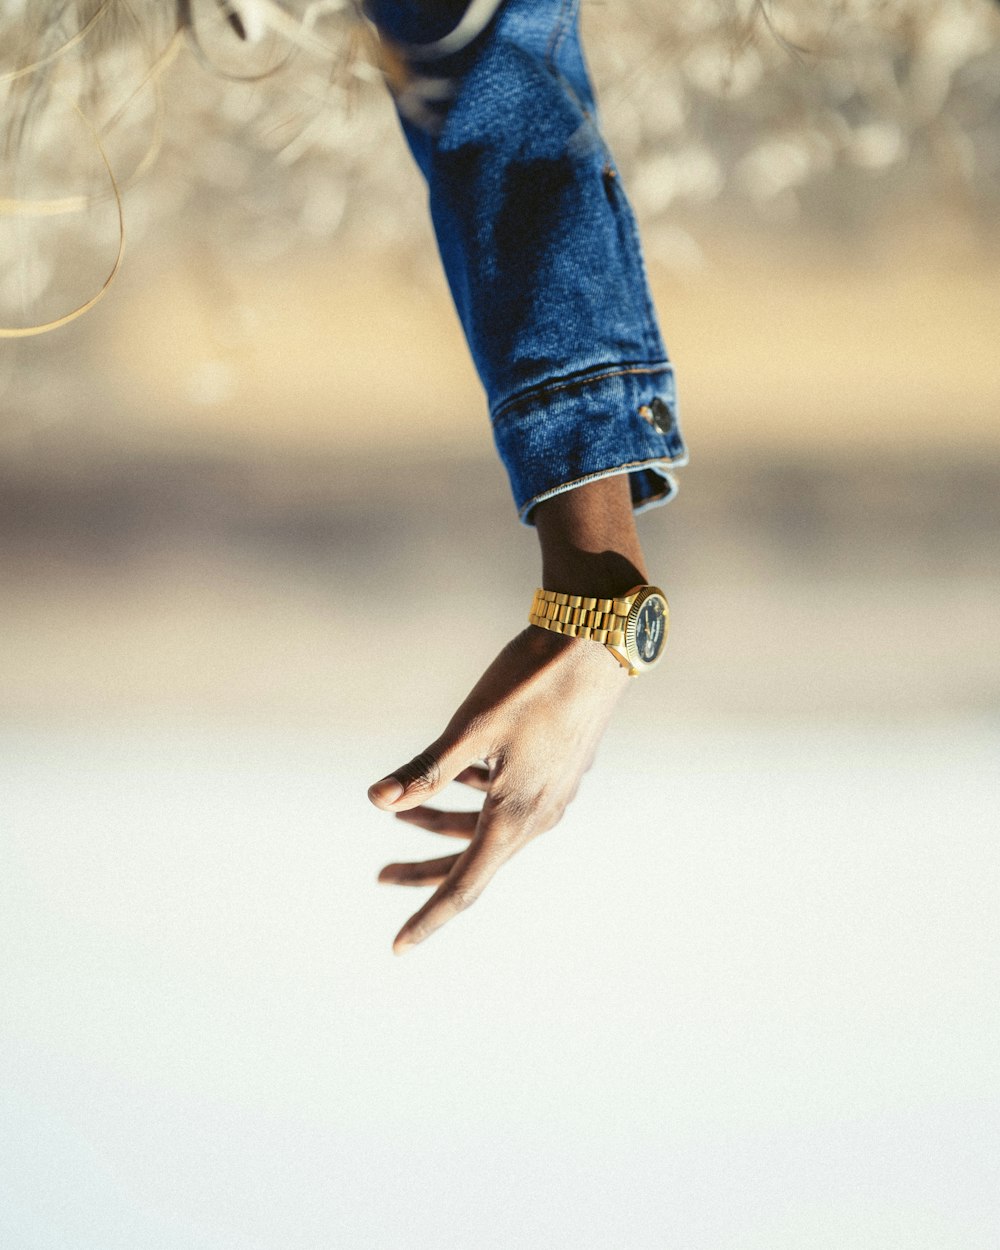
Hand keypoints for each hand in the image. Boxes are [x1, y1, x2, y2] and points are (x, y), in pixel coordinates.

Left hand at [368, 625, 628, 952]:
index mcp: (515, 816)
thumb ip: (426, 769)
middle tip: (380, 876)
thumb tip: (377, 801)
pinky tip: (455, 773)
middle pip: (472, 861)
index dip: (428, 917)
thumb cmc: (532, 682)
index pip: (464, 885)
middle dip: (424, 871)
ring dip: (442, 825)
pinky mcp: (557, 771)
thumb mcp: (471, 728)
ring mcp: (551, 795)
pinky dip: (472, 798)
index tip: (399, 946)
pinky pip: (506, 804)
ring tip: (403, 810)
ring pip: (487, 829)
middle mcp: (538, 816)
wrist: (599, 643)